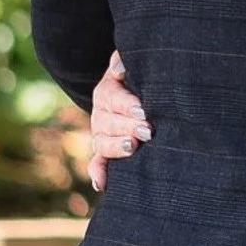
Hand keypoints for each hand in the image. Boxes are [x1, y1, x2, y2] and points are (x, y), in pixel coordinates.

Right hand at [87, 52, 149, 191]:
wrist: (136, 94)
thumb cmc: (139, 78)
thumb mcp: (132, 65)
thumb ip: (124, 61)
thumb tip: (120, 68)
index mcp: (106, 92)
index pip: (112, 98)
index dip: (127, 105)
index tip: (143, 110)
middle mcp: (101, 115)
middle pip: (108, 122)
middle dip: (128, 127)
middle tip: (147, 130)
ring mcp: (102, 135)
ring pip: (103, 143)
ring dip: (117, 147)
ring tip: (133, 147)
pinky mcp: (106, 152)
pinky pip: (98, 164)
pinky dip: (99, 173)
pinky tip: (102, 184)